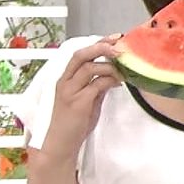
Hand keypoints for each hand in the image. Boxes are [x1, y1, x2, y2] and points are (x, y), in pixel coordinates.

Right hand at [38, 35, 122, 165]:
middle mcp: (64, 82)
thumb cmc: (72, 125)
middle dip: (101, 47)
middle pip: (81, 56)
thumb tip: (113, 76)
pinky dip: (110, 81)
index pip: (79, 54)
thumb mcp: (87, 101)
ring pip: (90, 68)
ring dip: (110, 67)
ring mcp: (70, 92)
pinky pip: (97, 85)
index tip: (115, 38)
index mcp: (65, 80)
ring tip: (123, 72)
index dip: (97, 44)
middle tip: (120, 46)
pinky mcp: (78, 103)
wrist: (60, 145)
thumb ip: (96, 86)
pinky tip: (118, 84)